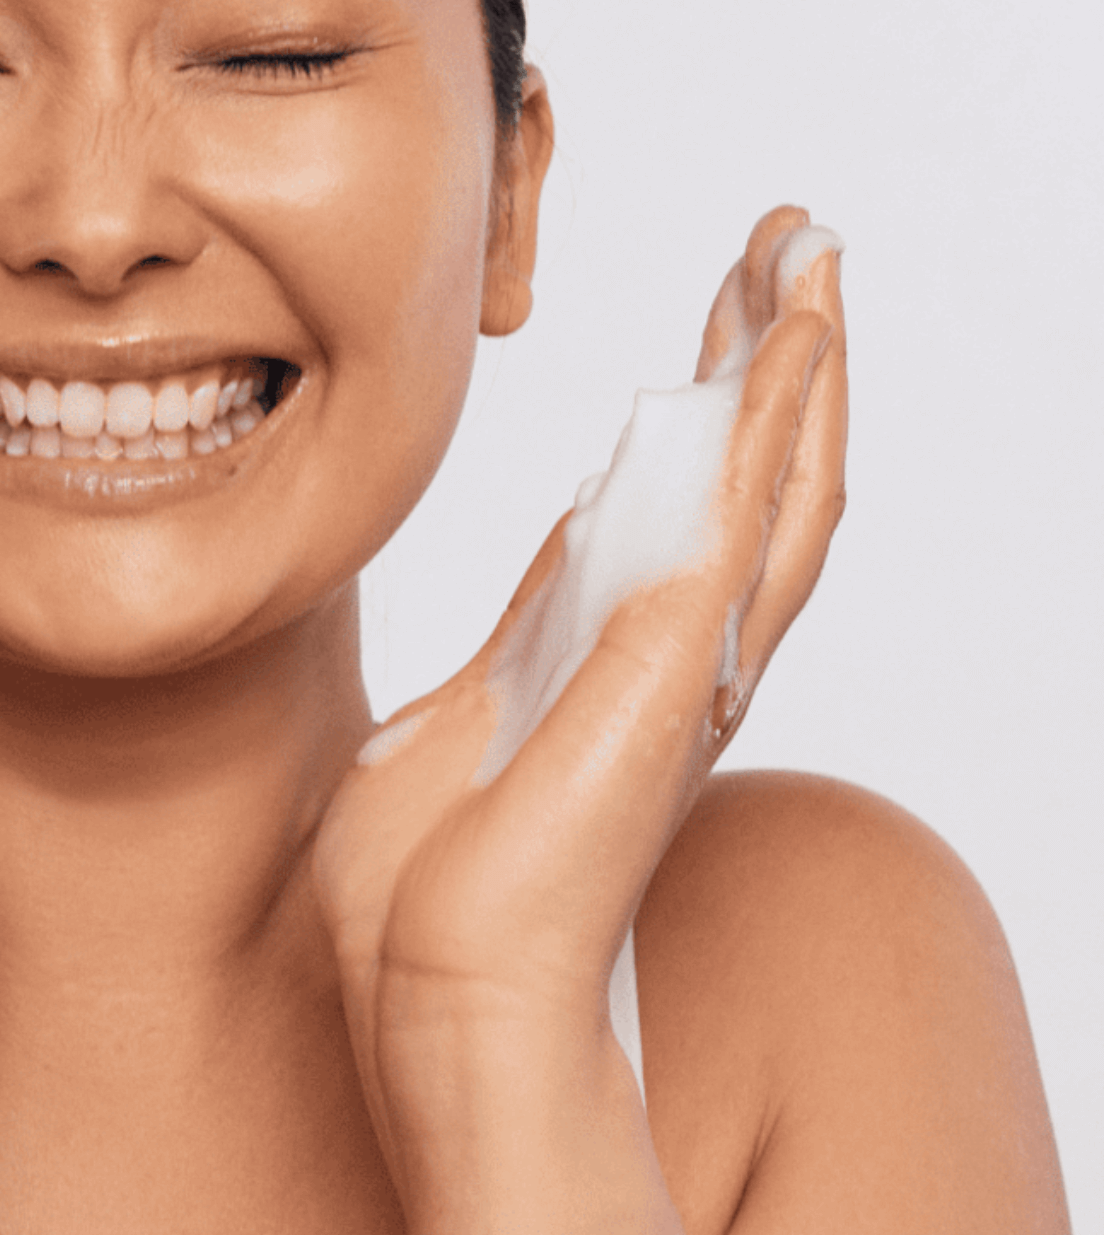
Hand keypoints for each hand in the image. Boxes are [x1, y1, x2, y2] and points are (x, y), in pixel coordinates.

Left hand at [314, 206, 845, 1177]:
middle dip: (775, 357)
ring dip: (798, 364)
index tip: (721, 319)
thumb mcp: (448, 733)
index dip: (709, 411)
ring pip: (776, 479)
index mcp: (610, 661)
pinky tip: (794, 333)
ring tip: (812, 255)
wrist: (430, 988)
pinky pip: (747, 513)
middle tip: (796, 246)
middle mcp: (673, 652)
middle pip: (754, 476)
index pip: (679, 505)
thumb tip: (517, 617)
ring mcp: (687, 655)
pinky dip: (779, 418)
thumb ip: (503, 659)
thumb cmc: (422, 898)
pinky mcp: (678, 659)